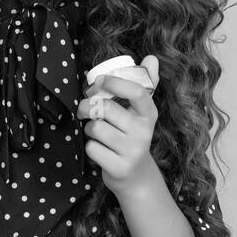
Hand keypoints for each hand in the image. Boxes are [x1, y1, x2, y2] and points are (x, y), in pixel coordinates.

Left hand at [76, 55, 161, 199]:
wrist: (136, 177)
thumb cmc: (133, 137)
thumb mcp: (142, 113)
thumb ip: (146, 84)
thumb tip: (152, 58)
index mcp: (149, 114)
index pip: (136, 92)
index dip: (115, 83)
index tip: (100, 80)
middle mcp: (144, 132)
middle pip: (107, 109)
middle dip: (88, 106)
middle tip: (84, 108)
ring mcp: (132, 151)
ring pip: (96, 128)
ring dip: (89, 128)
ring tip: (96, 131)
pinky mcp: (119, 167)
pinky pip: (92, 148)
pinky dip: (90, 147)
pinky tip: (99, 149)